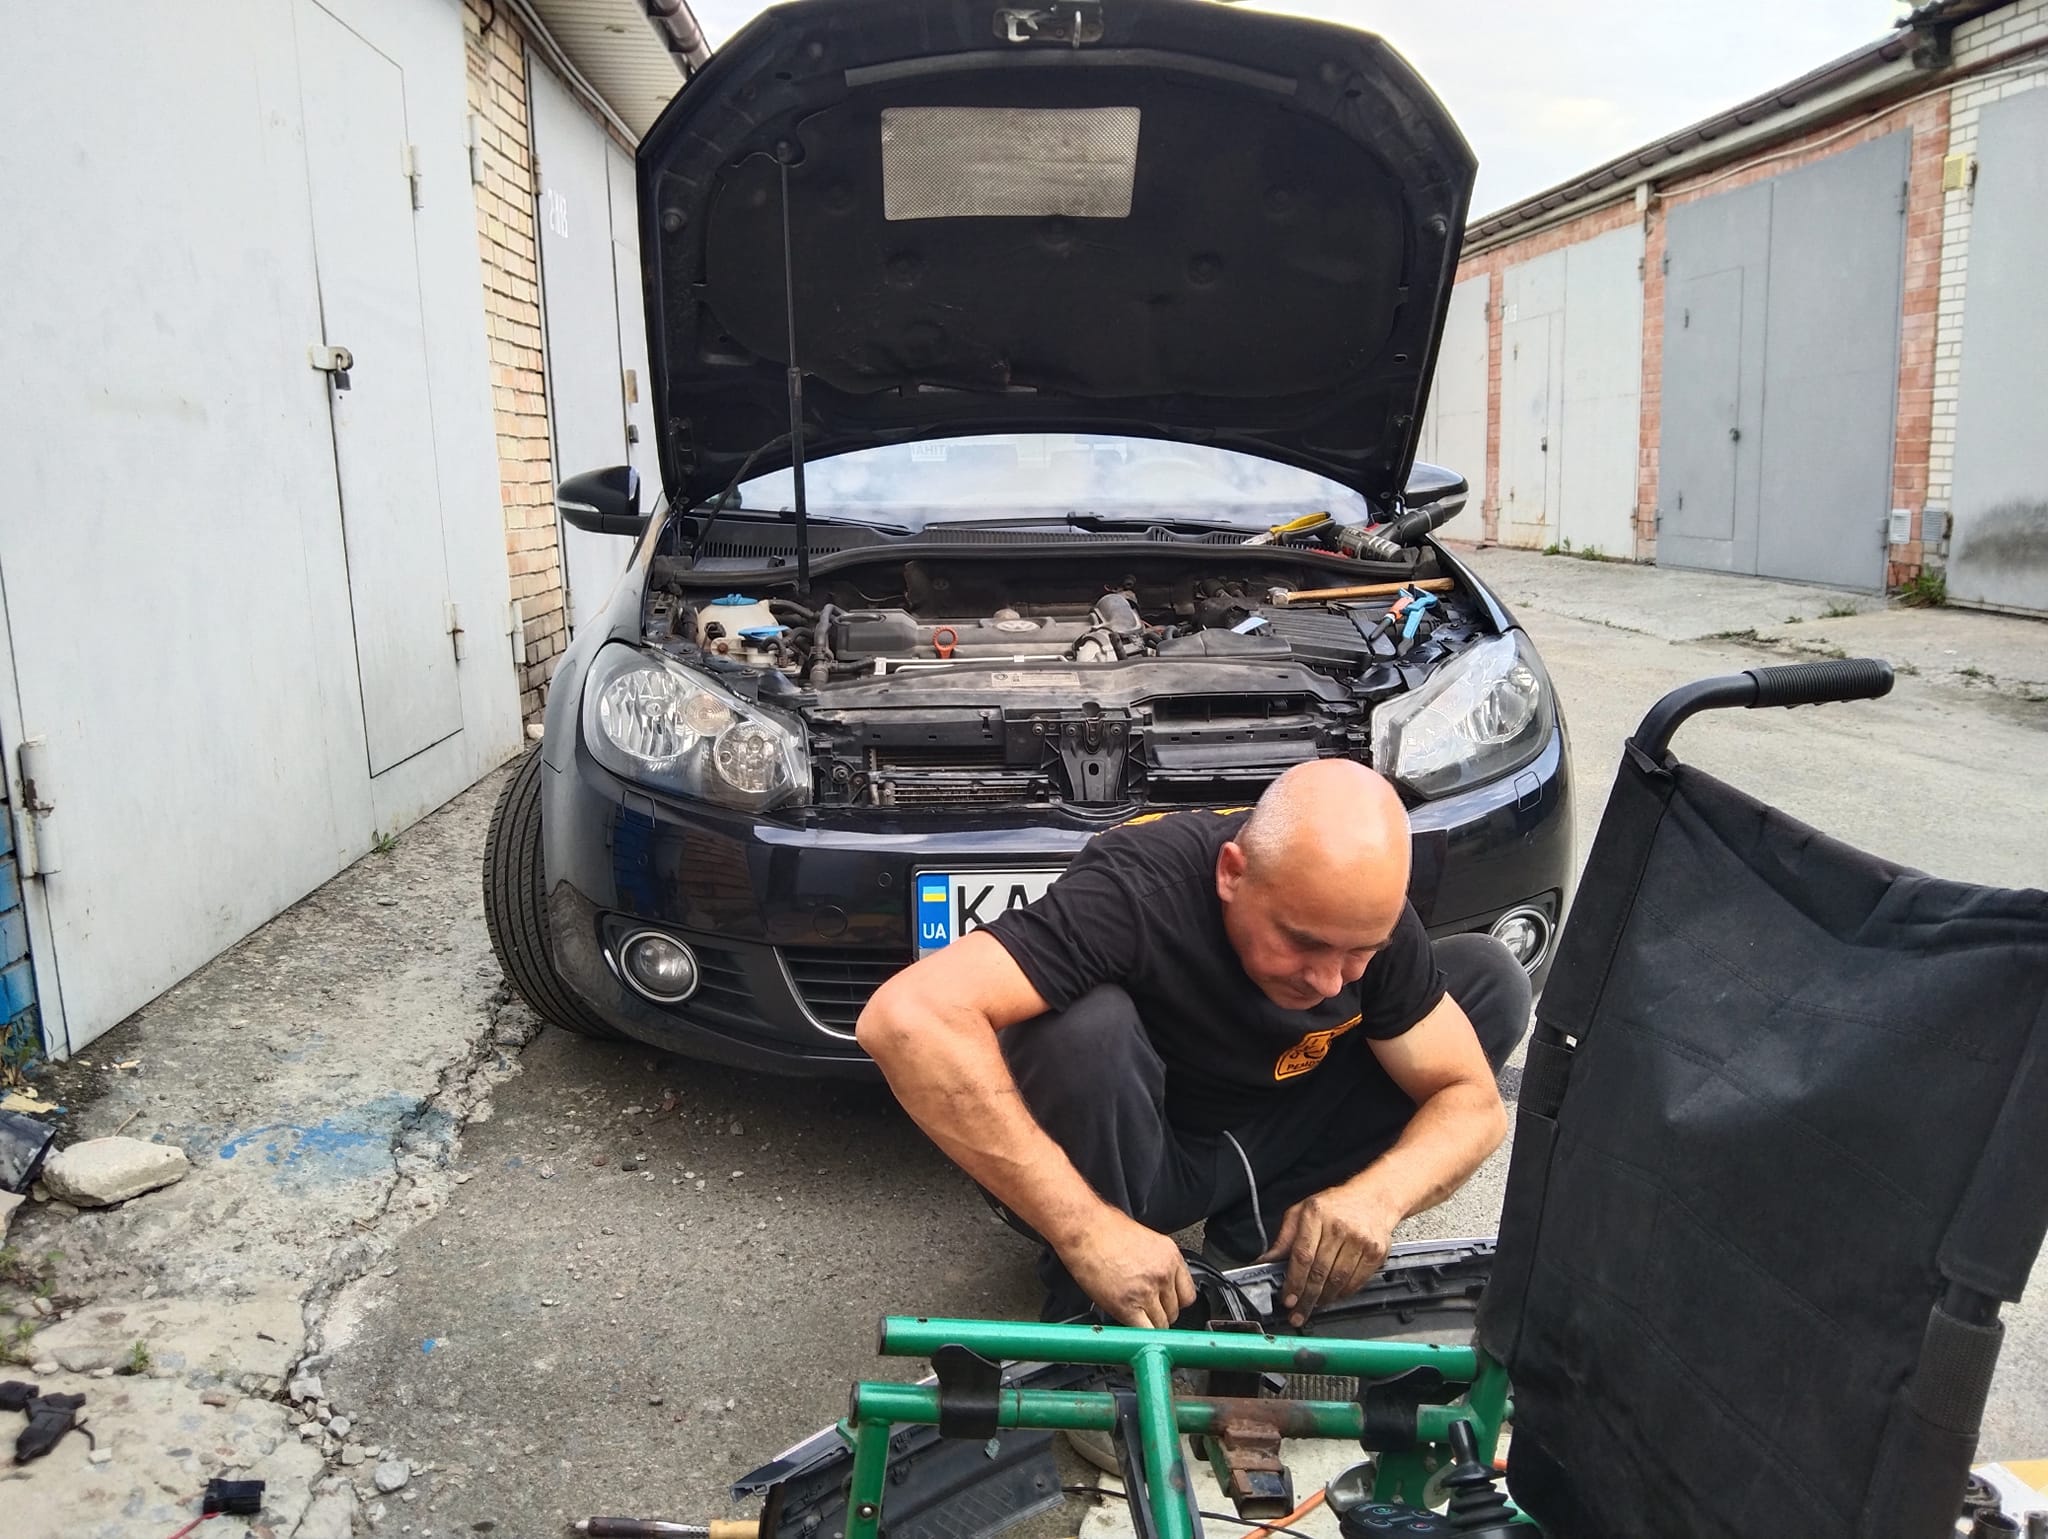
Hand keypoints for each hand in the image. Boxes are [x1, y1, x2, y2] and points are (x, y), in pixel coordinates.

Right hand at [1058, 1208, 1196, 1327]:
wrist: (1083, 1228)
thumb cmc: (1105, 1228)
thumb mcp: (1145, 1240)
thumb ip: (1158, 1263)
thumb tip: (1159, 1282)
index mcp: (1171, 1256)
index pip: (1188, 1294)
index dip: (1175, 1302)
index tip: (1166, 1305)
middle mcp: (1163, 1274)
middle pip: (1174, 1311)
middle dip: (1160, 1314)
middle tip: (1144, 1310)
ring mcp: (1147, 1291)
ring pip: (1160, 1326)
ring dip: (1148, 1326)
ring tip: (1133, 1317)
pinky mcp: (1126, 1306)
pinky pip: (1143, 1333)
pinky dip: (1137, 1335)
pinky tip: (1128, 1326)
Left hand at [1259, 1181, 1400, 1325]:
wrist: (1374, 1197)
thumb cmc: (1334, 1206)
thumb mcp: (1301, 1212)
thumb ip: (1284, 1239)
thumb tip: (1264, 1262)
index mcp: (1316, 1214)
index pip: (1302, 1255)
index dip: (1294, 1281)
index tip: (1288, 1299)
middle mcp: (1339, 1226)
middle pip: (1320, 1271)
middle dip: (1306, 1298)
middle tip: (1297, 1314)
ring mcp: (1360, 1240)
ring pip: (1338, 1280)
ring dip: (1323, 1299)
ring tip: (1313, 1306)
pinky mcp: (1376, 1252)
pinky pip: (1356, 1282)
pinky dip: (1342, 1294)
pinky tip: (1333, 1296)